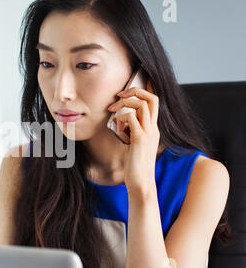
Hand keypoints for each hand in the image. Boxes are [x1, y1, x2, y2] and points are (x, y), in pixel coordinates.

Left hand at [107, 79, 159, 194]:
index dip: (146, 88)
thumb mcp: (135, 146)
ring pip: (142, 104)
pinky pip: (131, 118)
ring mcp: (148, 133)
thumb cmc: (135, 167)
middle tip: (119, 95)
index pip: (154, 102)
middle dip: (135, 90)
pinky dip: (121, 116)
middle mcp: (153, 129)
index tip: (132, 84)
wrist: (141, 184)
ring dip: (125, 102)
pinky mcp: (139, 140)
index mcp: (153, 129)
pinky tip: (115, 123)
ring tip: (112, 108)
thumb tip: (120, 122)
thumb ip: (132, 132)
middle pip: (151, 98)